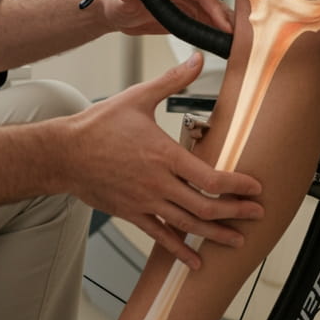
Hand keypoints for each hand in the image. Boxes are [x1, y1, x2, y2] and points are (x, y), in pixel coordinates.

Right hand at [62, 54, 263, 269]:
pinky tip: (194, 260)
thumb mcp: (138, 98)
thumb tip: (197, 58)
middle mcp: (158, 183)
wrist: (63, 153)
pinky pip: (160, 236)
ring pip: (187, 225)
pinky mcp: (131, 213)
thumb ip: (172, 81)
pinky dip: (179, 250)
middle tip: (256, 214)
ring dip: (215, 234)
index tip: (255, 188)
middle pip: (205, 207)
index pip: (210, 178)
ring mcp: (145, 202)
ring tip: (236, 240)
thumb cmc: (98, 126)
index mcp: (164, 155)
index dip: (237, 186)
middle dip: (235, 213)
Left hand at [93, 0, 232, 35]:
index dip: (215, 8)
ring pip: (214, 14)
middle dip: (228, 19)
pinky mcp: (188, 18)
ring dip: (227, 27)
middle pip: (213, 3)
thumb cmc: (119, 1)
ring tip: (239, 44)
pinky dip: (219, 33)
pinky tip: (226, 45)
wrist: (118, 11)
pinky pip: (208, 24)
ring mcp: (188, 5)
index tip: (225, 24)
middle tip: (240, 38)